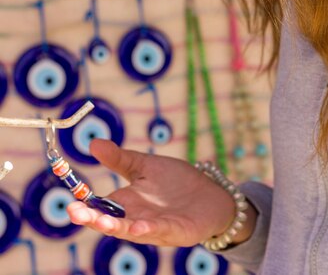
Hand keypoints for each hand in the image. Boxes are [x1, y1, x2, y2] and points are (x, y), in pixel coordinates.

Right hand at [67, 139, 255, 245]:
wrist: (210, 194)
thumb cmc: (175, 183)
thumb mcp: (144, 166)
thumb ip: (119, 158)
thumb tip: (93, 142)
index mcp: (128, 203)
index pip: (101, 207)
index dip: (85, 207)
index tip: (70, 204)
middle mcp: (137, 217)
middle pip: (111, 221)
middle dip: (93, 219)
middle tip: (74, 213)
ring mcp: (156, 226)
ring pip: (131, 230)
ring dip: (116, 227)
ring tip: (99, 221)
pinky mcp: (176, 230)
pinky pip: (160, 230)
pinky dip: (148, 229)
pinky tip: (138, 226)